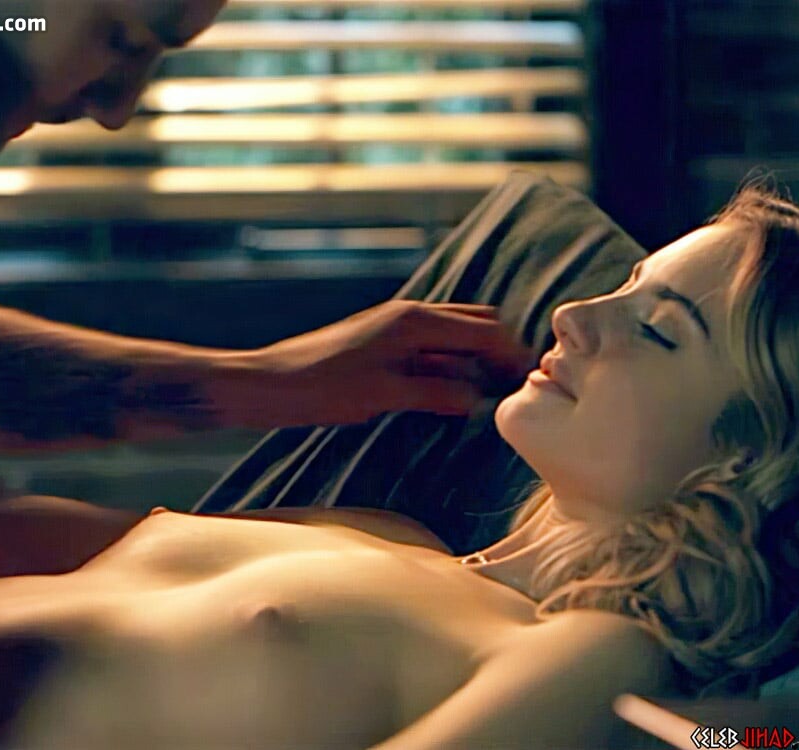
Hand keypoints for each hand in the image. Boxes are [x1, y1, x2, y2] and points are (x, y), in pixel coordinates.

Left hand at [251, 300, 533, 424]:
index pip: (481, 329)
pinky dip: (447, 366)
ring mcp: (392, 329)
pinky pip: (428, 350)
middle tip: (514, 386)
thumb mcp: (383, 395)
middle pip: (471, 325)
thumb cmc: (319, 387)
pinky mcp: (381, 345)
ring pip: (450, 337)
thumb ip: (434, 393)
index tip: (530, 378)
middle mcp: (406, 316)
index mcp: (412, 321)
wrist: (268, 384)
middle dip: (496, 351)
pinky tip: (450, 392)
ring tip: (489, 393)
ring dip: (472, 360)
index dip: (510, 353)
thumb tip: (476, 397)